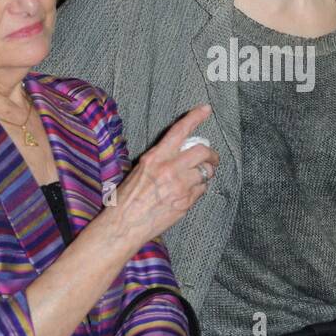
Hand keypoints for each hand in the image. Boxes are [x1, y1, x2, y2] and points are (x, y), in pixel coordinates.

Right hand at [105, 104, 218, 247]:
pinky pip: (202, 190)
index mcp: (155, 157)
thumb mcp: (140, 169)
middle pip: (203, 152)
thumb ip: (160, 158)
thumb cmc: (126, 198)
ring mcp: (180, 187)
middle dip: (211, 154)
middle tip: (211, 158)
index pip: (180, 131)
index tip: (206, 110)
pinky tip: (189, 192)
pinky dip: (199, 189)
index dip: (195, 117)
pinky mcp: (185, 203)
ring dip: (206, 173)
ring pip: (206, 172)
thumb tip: (178, 151)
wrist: (124, 225)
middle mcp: (170, 169)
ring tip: (197, 176)